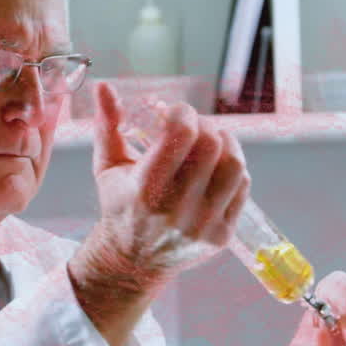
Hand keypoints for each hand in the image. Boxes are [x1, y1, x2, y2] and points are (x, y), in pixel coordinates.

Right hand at [67, 82, 250, 345]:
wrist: (133, 260)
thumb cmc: (120, 205)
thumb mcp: (107, 167)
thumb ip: (108, 125)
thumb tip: (103, 85)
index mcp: (145, 190)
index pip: (181, 134)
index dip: (183, 112)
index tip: (175, 113)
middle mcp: (176, 210)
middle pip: (212, 145)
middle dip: (204, 125)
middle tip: (193, 128)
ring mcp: (202, 225)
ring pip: (234, 165)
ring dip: (225, 144)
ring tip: (210, 143)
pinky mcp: (222, 235)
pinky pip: (242, 187)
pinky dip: (232, 169)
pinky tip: (215, 169)